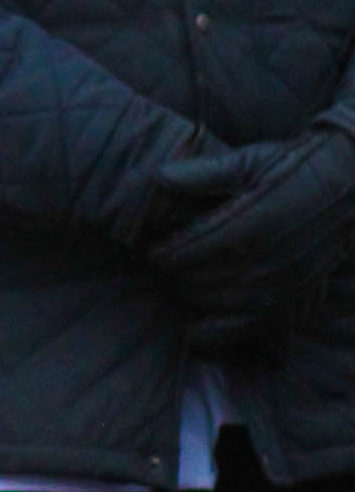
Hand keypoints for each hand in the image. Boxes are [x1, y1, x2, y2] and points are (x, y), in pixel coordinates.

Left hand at [151, 130, 354, 355]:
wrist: (351, 182)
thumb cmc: (295, 166)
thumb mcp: (251, 159)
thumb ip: (206, 172)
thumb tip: (160, 175)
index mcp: (253, 223)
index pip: (191, 251)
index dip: (166, 254)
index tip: (156, 251)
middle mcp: (270, 258)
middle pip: (203, 281)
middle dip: (180, 275)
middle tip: (172, 266)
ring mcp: (287, 281)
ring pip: (225, 306)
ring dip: (200, 299)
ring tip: (189, 285)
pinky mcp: (301, 294)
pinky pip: (258, 326)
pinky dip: (226, 332)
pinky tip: (202, 330)